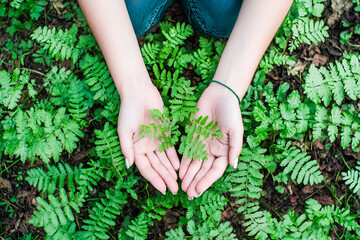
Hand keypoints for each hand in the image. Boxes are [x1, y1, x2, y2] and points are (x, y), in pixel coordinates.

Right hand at [118, 85, 179, 194]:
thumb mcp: (124, 131)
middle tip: (175, 190)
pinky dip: (174, 158)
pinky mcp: (165, 133)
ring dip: (170, 171)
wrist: (139, 94)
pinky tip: (179, 167)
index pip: (146, 169)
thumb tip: (129, 166)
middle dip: (165, 179)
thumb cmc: (128, 111)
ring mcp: (156, 141)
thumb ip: (127, 148)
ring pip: (165, 160)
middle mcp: (146, 148)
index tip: (163, 189)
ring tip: (178, 183)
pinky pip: (171, 148)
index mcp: (135, 149)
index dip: (154, 180)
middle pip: (157, 167)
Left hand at [179, 83, 243, 198]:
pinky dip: (183, 163)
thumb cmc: (231, 112)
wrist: (219, 96)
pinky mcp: (193, 137)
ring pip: (194, 165)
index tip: (198, 190)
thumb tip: (234, 165)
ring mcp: (202, 145)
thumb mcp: (236, 130)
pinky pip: (187, 153)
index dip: (207, 181)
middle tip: (188, 194)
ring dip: (189, 176)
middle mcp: (213, 151)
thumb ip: (234, 147)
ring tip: (182, 187)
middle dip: (196, 182)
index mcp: (224, 151)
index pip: (215, 171)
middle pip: (203, 170)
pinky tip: (179, 173)